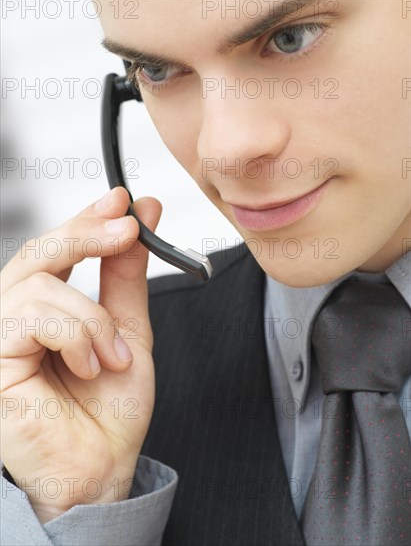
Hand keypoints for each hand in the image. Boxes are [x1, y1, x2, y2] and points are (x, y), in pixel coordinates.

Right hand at [0, 187, 161, 521]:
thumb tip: (142, 214)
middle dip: (87, 233)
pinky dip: (75, 336)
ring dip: (92, 316)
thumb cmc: (110, 405)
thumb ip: (126, 274)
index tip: (125, 200)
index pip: (57, 248)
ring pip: (38, 282)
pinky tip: (90, 367)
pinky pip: (31, 317)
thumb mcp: (128, 327)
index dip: (87, 218)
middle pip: (38, 250)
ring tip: (115, 355)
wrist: (102, 464)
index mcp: (46, 306)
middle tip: (129, 228)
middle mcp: (15, 314)